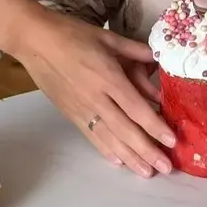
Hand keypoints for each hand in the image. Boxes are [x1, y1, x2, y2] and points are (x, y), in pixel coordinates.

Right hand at [16, 8, 175, 176]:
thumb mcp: (108, 38)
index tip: (172, 141)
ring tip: (147, 172)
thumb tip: (158, 59)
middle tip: (166, 167)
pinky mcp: (70, 114)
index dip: (154, 126)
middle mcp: (96, 98)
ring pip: (109, 138)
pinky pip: (91, 136)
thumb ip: (135, 50)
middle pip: (125, 130)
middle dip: (147, 150)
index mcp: (108, 77)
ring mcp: (81, 109)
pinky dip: (105, 150)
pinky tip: (119, 162)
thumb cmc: (72, 34)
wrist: (34, 41)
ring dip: (130, 157)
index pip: (136, 108)